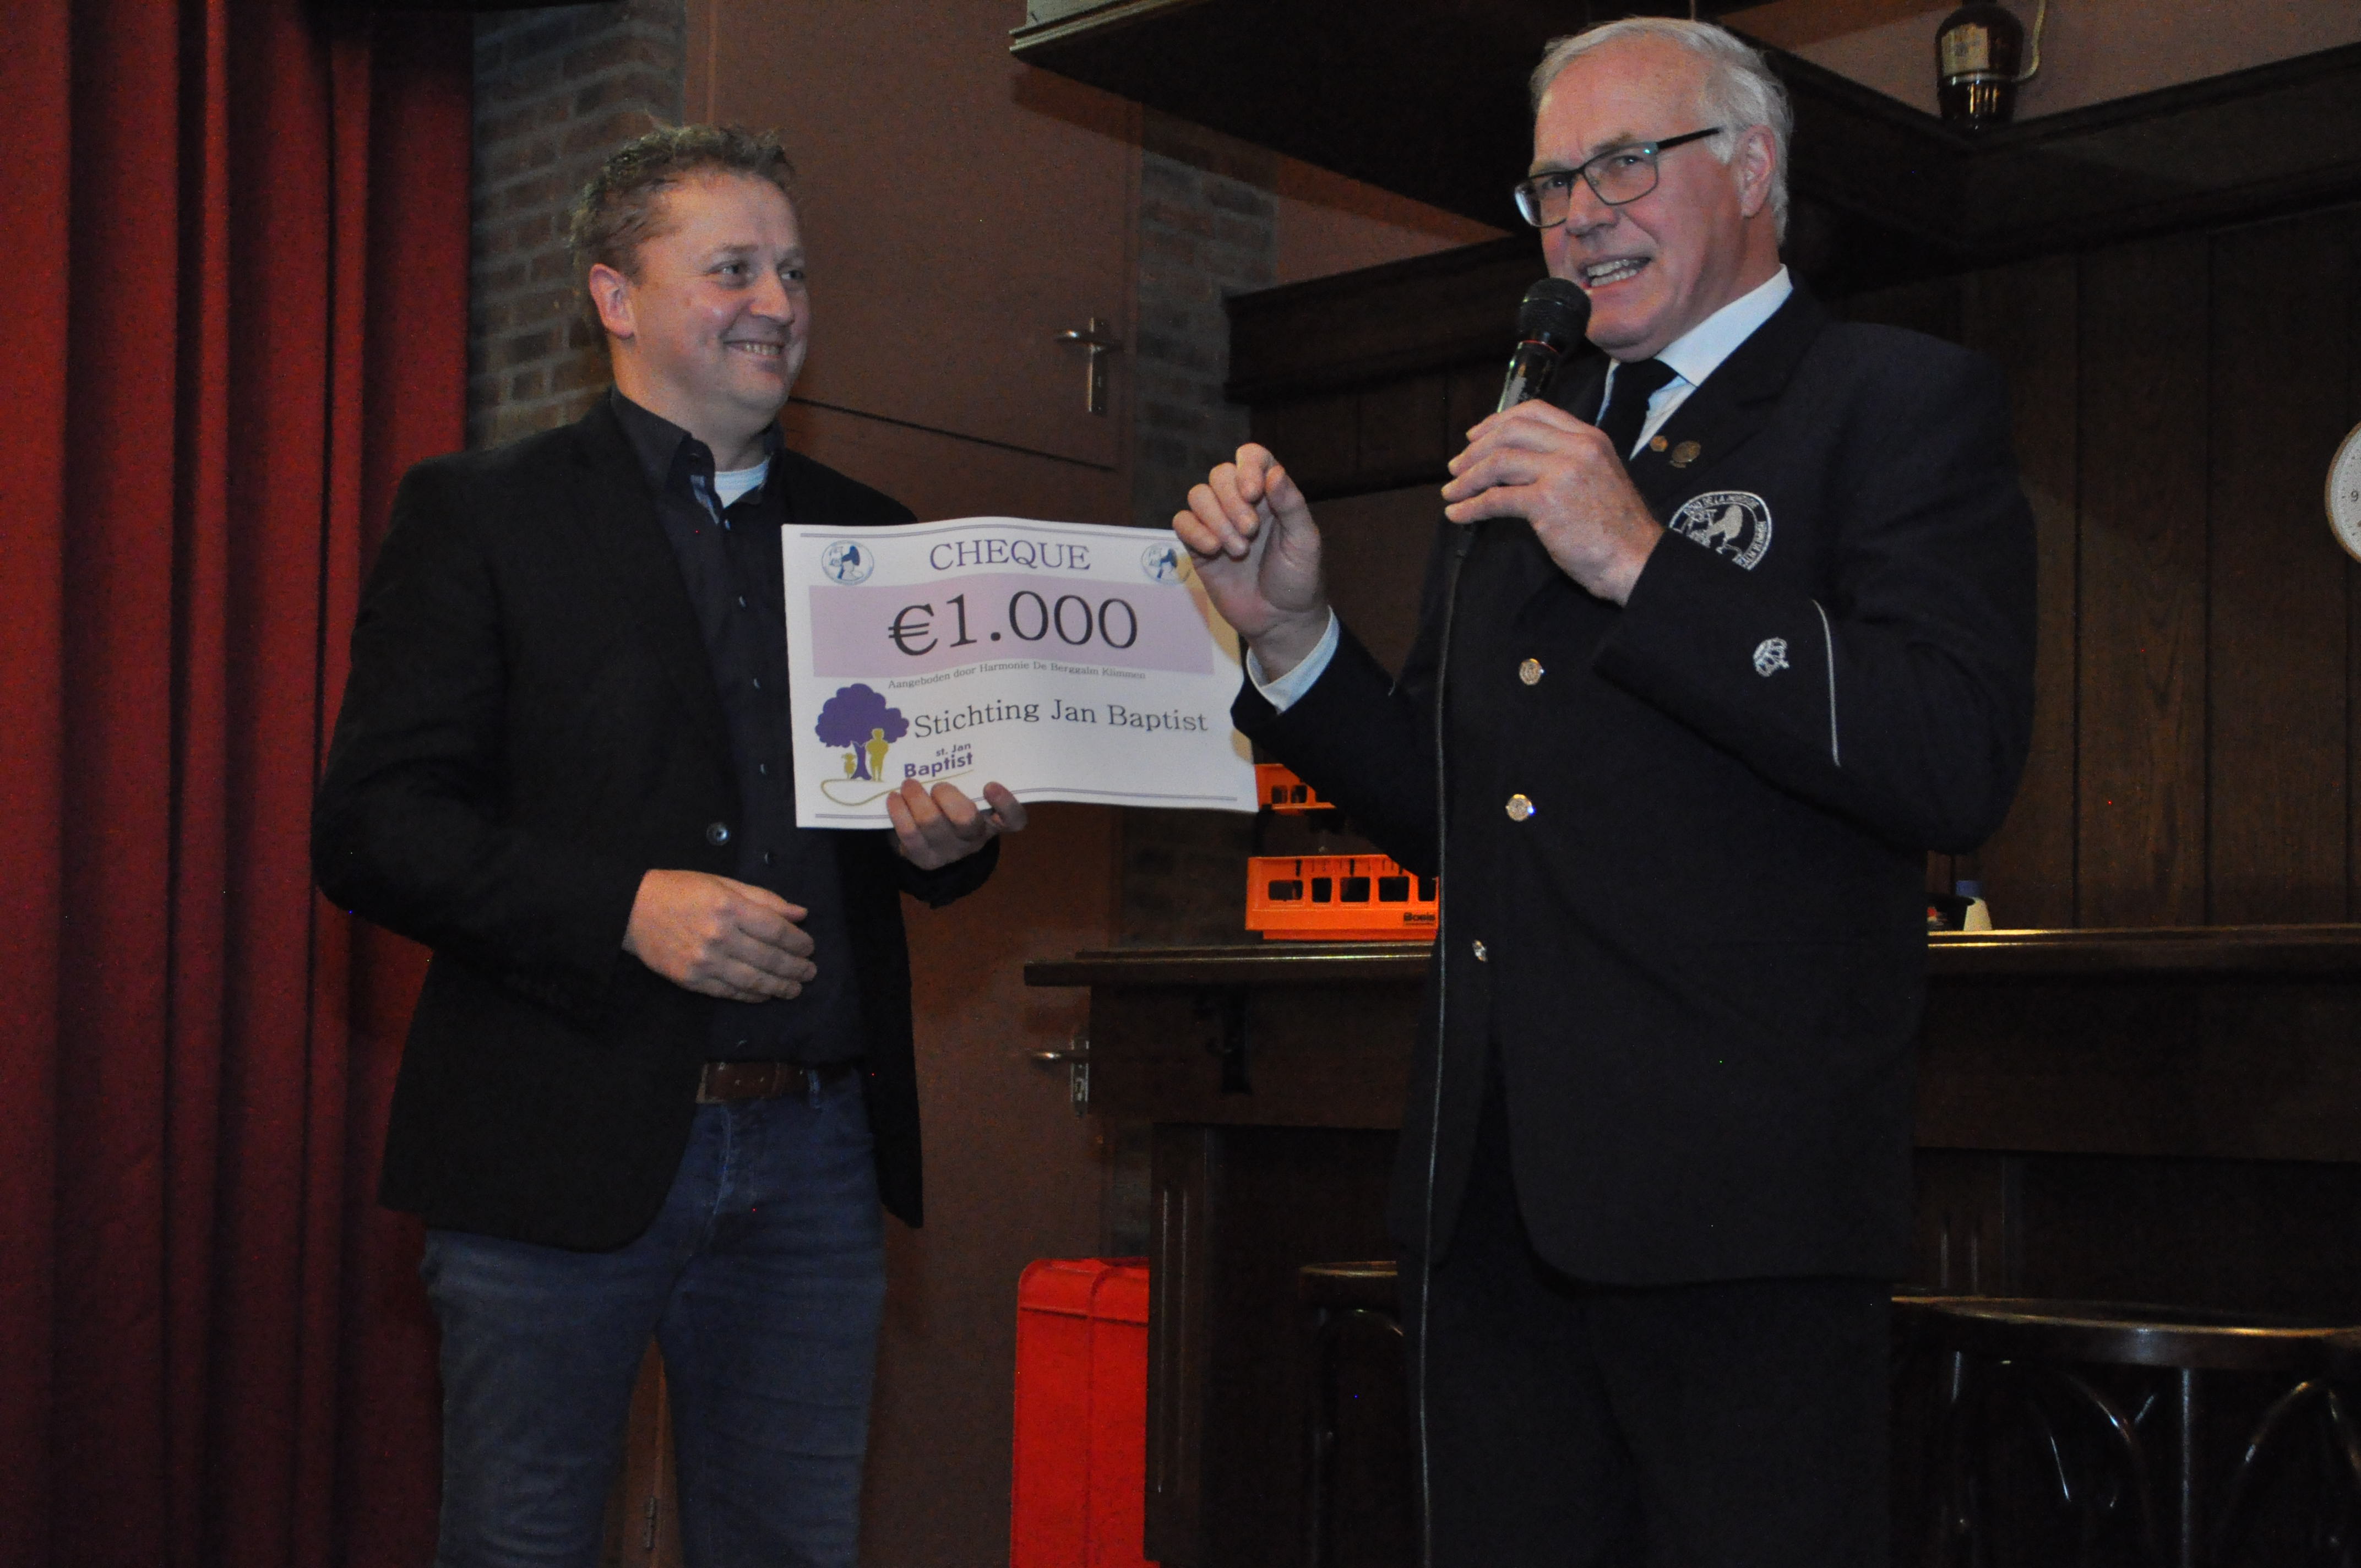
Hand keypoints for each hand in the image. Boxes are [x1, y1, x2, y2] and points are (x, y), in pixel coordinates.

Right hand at [624, 869, 816, 1001]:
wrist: (633, 910)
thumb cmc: (681, 891)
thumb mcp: (723, 883)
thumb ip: (764, 899)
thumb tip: (799, 914)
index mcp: (729, 907)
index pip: (777, 931)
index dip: (799, 942)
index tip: (809, 947)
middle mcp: (719, 936)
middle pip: (770, 959)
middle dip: (795, 968)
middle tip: (810, 972)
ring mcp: (705, 962)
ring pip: (753, 981)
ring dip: (779, 987)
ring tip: (795, 988)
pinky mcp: (692, 980)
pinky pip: (730, 992)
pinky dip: (752, 996)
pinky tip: (766, 994)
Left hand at [887, 779, 1025, 869]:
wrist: (929, 842)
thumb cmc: (951, 807)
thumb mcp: (966, 794)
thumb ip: (966, 778)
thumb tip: (950, 743)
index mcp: (993, 821)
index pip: (1014, 820)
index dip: (1006, 805)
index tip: (990, 785)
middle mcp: (975, 838)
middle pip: (966, 820)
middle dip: (947, 797)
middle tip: (938, 785)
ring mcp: (949, 852)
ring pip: (932, 823)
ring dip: (917, 798)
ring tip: (909, 784)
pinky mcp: (924, 858)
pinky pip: (910, 834)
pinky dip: (899, 812)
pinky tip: (894, 798)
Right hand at [1173, 444, 1330, 678]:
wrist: (1281, 621)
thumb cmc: (1298, 579)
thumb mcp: (1304, 541)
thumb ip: (1291, 504)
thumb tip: (1273, 471)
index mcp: (1271, 496)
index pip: (1252, 457)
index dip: (1247, 466)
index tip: (1254, 492)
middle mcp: (1242, 504)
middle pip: (1220, 474)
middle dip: (1232, 500)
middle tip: (1250, 531)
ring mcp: (1218, 524)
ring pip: (1198, 495)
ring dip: (1216, 519)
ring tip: (1238, 549)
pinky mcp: (1199, 547)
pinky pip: (1182, 523)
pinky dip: (1195, 532)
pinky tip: (1214, 551)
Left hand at [1440, 401, 1663, 603]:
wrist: (1637, 559)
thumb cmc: (1617, 528)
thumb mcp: (1597, 477)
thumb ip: (1565, 462)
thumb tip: (1517, 466)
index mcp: (1589, 437)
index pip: (1535, 412)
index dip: (1498, 421)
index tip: (1476, 436)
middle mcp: (1576, 447)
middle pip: (1510, 432)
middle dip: (1475, 449)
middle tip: (1456, 467)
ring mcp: (1562, 471)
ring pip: (1498, 462)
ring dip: (1468, 478)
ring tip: (1451, 492)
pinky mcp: (1547, 502)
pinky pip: (1496, 498)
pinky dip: (1471, 507)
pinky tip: (1458, 515)